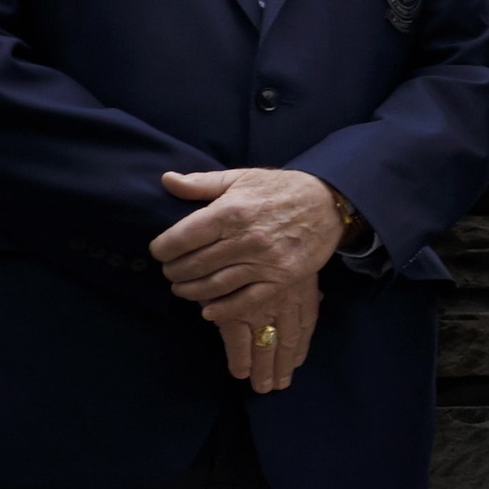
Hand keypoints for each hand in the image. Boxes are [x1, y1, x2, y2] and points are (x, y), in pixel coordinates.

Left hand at [154, 166, 349, 390]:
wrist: (328, 203)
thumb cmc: (280, 189)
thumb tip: (167, 180)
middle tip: (170, 272)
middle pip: (194, 265)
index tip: (160, 251)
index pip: (182, 237)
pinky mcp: (281, 279)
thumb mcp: (240, 177)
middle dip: (174, 271)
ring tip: (183, 288)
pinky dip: (223, 309)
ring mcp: (265, 262)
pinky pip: (246, 301)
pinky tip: (208, 310)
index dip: (163, 248)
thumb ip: (201, 183)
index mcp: (231, 211)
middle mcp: (246, 239)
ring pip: (214, 285)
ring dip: (191, 291)